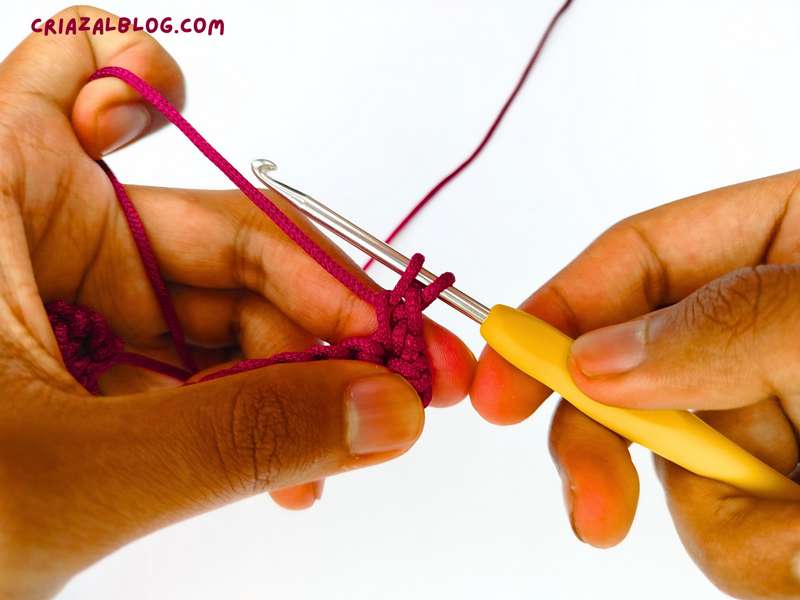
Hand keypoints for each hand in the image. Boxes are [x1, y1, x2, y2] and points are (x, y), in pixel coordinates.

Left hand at [0, 6, 474, 597]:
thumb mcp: (68, 474)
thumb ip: (239, 435)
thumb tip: (385, 407)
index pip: (83, 78)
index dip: (168, 101)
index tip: (248, 181)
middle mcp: (34, 234)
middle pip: (211, 234)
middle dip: (317, 307)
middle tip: (404, 369)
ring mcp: (76, 307)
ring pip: (222, 312)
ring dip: (301, 376)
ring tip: (353, 437)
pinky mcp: (103, 371)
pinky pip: (205, 371)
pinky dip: (259, 412)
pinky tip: (299, 462)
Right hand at [471, 170, 799, 597]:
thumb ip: (720, 325)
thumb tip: (595, 362)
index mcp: (780, 244)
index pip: (635, 258)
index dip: (558, 309)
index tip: (500, 377)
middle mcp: (759, 330)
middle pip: (627, 370)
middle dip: (605, 443)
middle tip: (594, 511)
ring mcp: (767, 409)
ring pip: (671, 464)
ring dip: (727, 512)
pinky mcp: (777, 481)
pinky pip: (724, 525)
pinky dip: (762, 549)